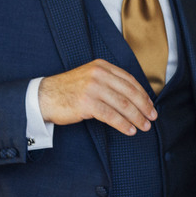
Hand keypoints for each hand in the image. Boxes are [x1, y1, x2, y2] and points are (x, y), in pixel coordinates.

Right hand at [38, 59, 156, 135]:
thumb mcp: (89, 77)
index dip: (142, 94)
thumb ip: (108, 82)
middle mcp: (99, 74)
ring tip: (144, 126)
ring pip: (123, 104)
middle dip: (143, 107)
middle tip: (152, 117)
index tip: (150, 105)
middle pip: (129, 92)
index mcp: (102, 66)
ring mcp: (93, 88)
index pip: (129, 80)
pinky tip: (129, 130)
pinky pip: (111, 116)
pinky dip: (123, 124)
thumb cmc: (68, 90)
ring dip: (136, 117)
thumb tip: (132, 97)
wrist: (43, 96)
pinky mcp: (87, 103)